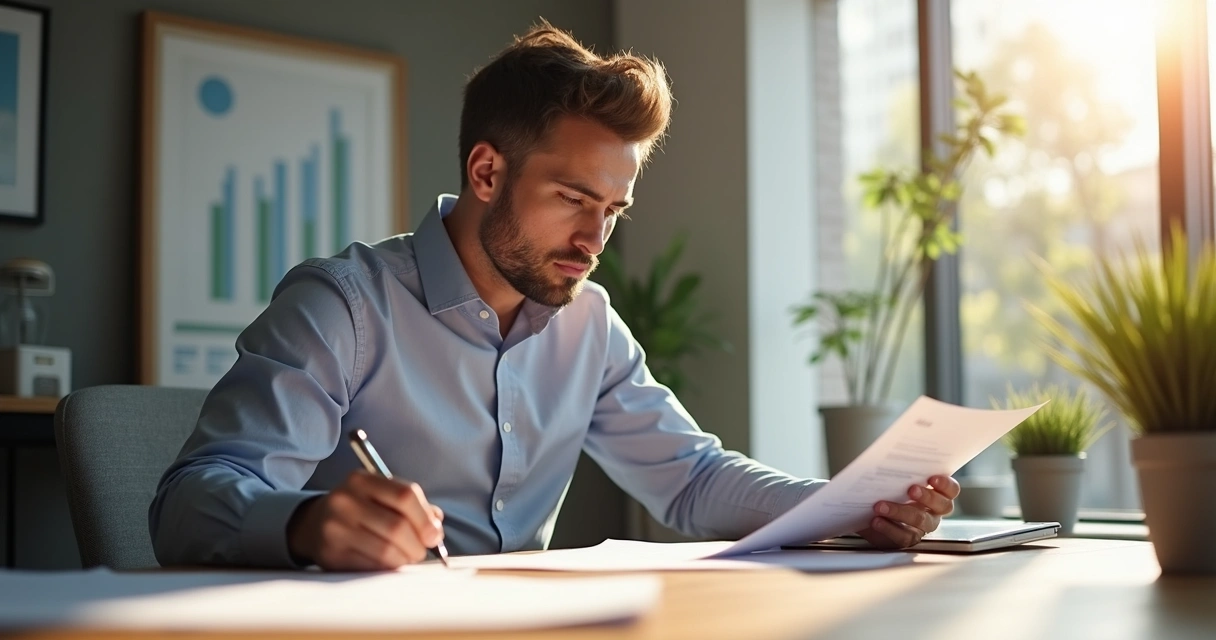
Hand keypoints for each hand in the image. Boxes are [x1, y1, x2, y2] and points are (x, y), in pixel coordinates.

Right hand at [287, 470, 445, 569]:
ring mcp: (335, 528)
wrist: (312, 524)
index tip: (434, 534)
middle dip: (418, 544)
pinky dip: (388, 568)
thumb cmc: (358, 509)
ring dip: (405, 558)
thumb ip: (411, 505)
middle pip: (398, 526)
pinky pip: (371, 566)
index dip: (425, 518)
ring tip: (406, 557)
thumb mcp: (380, 495)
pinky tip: (389, 563)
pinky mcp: (331, 554)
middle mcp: (345, 501)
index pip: (405, 495)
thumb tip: (436, 525)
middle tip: (422, 551)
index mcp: (361, 480)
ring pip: (386, 550)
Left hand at [856, 475, 958, 548]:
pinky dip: (888, 528)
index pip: (951, 490)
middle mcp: (933, 512)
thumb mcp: (896, 479)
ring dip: (900, 512)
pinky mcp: (905, 539)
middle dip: (927, 497)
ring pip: (920, 521)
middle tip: (911, 489)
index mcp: (937, 494)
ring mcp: (921, 527)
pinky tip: (876, 520)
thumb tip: (894, 459)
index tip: (932, 478)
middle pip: (942, 506)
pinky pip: (902, 536)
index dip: (946, 484)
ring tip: (880, 505)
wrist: (868, 512)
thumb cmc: (888, 490)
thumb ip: (903, 472)